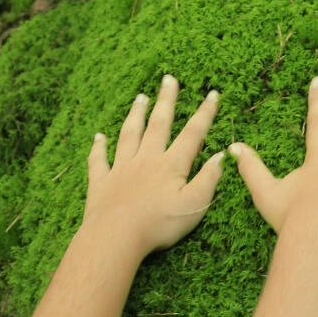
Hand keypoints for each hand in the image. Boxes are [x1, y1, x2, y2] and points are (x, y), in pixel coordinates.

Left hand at [84, 74, 222, 258]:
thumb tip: (220, 156)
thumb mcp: (194, 205)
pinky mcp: (101, 183)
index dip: (204, 113)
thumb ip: (208, 179)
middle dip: (166, 101)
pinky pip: (99, 160)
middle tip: (169, 79)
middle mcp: (146, 160)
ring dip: (135, 115)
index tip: (212, 94)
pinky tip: (98, 137)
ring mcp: (121, 169)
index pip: (192, 134)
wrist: (116, 237)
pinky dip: (98, 147)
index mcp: (171, 165)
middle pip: (158, 124)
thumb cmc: (159, 224)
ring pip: (129, 135)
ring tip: (140, 97)